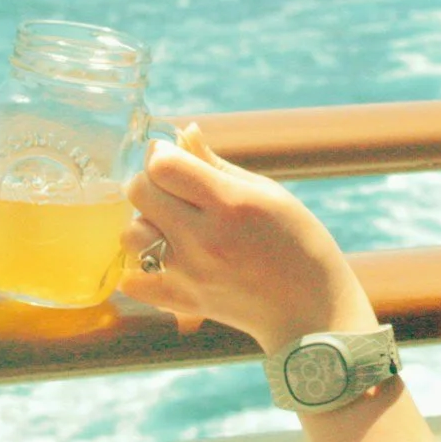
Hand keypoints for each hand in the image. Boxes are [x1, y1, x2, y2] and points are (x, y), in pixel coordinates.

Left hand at [120, 125, 377, 352]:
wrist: (310, 309)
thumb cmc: (298, 242)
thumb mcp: (267, 193)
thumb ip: (216, 163)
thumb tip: (183, 132)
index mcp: (231, 204)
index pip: (163, 166)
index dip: (161, 153)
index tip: (172, 156)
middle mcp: (205, 240)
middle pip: (139, 193)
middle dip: (150, 182)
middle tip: (172, 188)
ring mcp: (190, 275)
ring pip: (130, 234)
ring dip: (144, 222)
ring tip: (171, 225)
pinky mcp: (182, 303)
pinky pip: (131, 280)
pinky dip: (139, 266)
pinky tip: (164, 257)